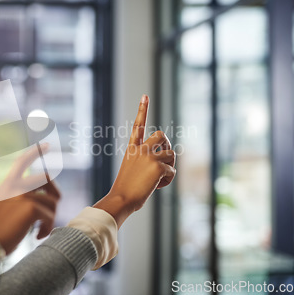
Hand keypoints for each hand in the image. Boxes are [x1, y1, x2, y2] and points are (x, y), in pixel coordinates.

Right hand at [0, 144, 60, 254]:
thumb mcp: (1, 209)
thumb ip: (16, 200)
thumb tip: (38, 201)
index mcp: (6, 186)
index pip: (21, 163)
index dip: (34, 153)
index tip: (46, 146)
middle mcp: (14, 186)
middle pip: (47, 179)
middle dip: (55, 195)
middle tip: (51, 212)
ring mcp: (23, 195)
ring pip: (51, 202)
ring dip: (49, 218)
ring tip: (39, 231)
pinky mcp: (31, 207)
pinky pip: (50, 216)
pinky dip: (47, 227)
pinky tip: (38, 235)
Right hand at [93, 95, 175, 227]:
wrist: (121, 199)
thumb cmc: (126, 189)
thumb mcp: (133, 170)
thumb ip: (145, 161)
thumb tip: (166, 164)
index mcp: (132, 149)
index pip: (138, 125)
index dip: (142, 110)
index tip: (145, 96)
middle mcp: (140, 149)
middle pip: (162, 135)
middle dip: (167, 145)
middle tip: (164, 159)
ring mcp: (149, 156)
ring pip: (171, 154)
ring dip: (169, 167)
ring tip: (158, 179)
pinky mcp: (158, 166)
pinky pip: (172, 171)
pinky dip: (168, 180)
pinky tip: (157, 187)